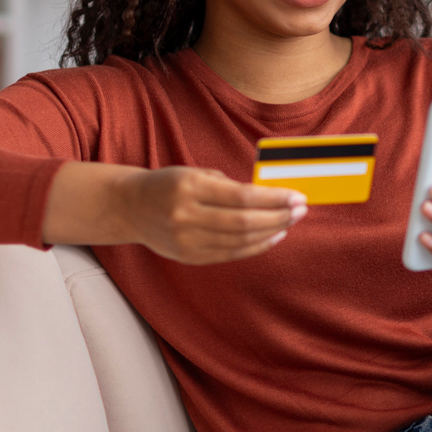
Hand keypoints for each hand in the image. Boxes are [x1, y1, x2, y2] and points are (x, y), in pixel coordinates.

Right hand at [116, 166, 306, 263]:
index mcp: (189, 187)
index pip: (243, 197)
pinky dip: (256, 247)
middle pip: (244, 222)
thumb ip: (231, 186)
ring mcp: (186, 240)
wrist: (131, 207)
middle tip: (301, 210)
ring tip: (290, 221)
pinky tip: (273, 237)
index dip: (275, 199)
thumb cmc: (171, 184)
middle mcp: (186, 216)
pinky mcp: (188, 257)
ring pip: (240, 242)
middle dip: (279, 217)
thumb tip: (273, 196)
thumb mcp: (197, 174)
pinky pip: (230, 254)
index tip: (298, 196)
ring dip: (271, 232)